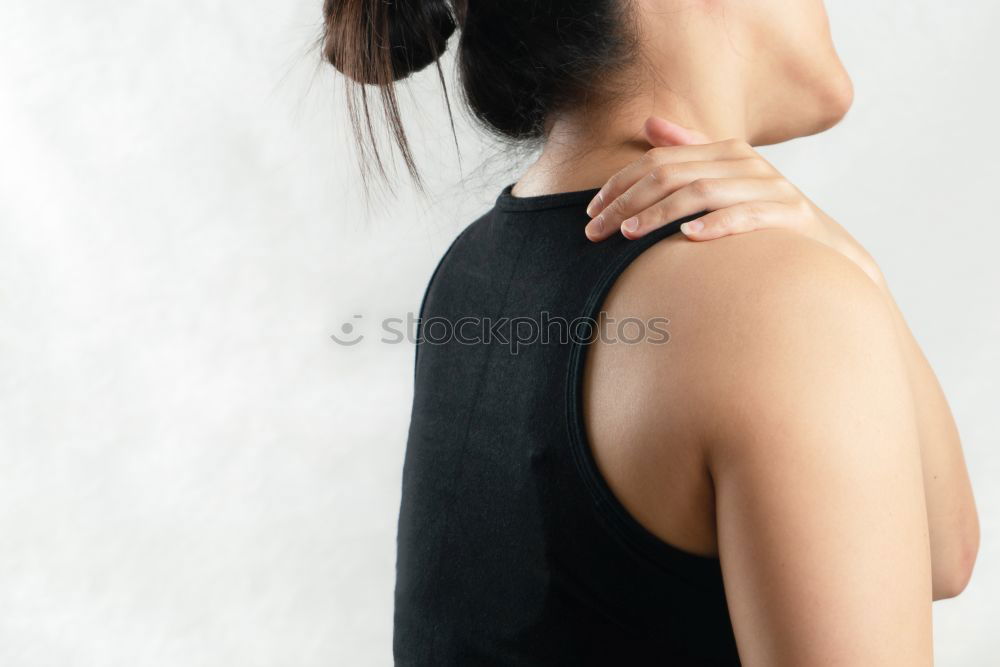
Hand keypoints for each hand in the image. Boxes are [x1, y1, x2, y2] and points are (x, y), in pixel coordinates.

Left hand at [585, 117, 884, 287]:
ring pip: (702, 193)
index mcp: (727, 152)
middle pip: (673, 174)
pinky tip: (687, 238)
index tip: (591, 211)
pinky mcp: (789, 217)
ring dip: (659, 214)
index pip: (660, 160)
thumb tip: (649, 124)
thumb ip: (689, 151)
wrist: (828, 248)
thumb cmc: (764, 215)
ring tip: (628, 234)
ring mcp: (770, 189)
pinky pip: (746, 217)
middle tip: (595, 231)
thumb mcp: (726, 180)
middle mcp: (747, 164)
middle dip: (627, 202)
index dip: (621, 183)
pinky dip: (715, 225)